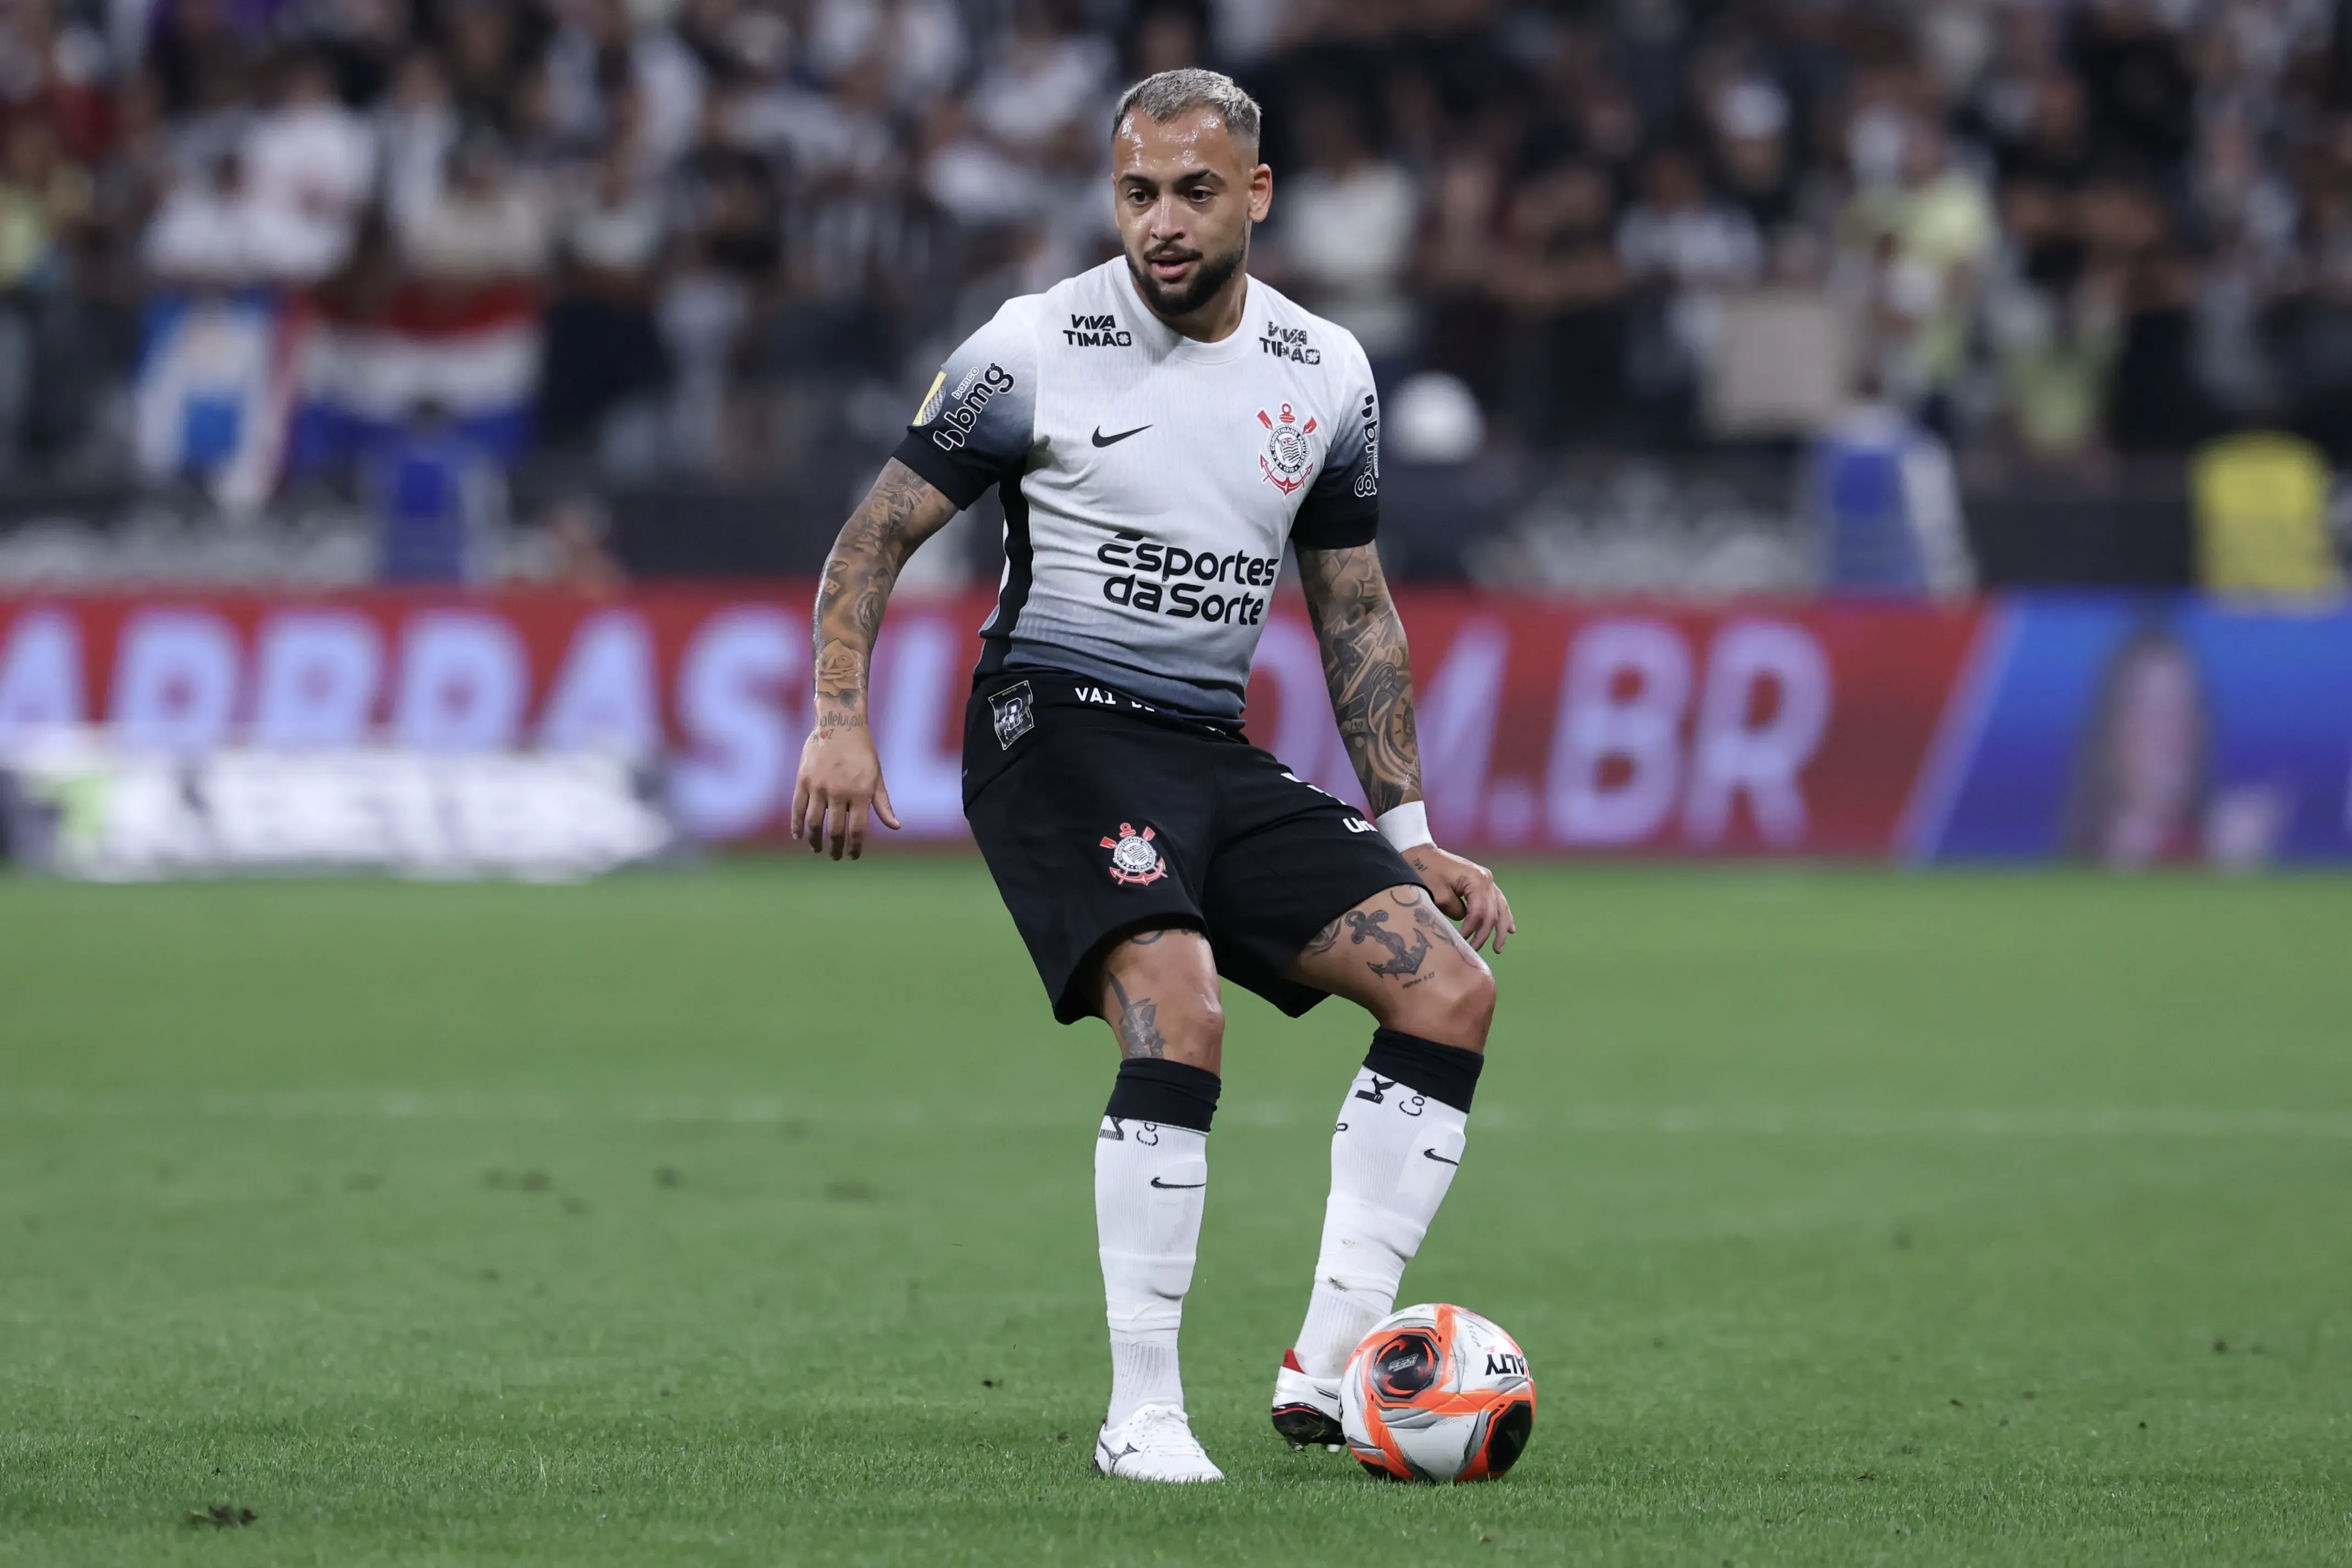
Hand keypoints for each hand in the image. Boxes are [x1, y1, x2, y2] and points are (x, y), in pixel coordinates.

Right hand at [789, 723, 899, 859]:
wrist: (839, 723)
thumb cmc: (862, 752)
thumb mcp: (877, 776)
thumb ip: (883, 804)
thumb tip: (896, 827)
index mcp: (860, 793)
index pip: (857, 830)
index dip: (855, 848)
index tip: (853, 856)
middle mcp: (839, 791)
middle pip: (835, 831)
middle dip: (836, 848)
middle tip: (836, 856)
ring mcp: (819, 786)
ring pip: (814, 823)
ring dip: (815, 840)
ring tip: (818, 849)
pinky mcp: (803, 780)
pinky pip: (797, 808)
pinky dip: (797, 825)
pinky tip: (799, 836)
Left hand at [1403, 843, 1513, 953]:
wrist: (1422, 854)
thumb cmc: (1426, 873)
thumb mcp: (1438, 895)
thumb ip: (1455, 911)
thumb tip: (1465, 921)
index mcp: (1476, 880)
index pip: (1479, 912)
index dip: (1471, 929)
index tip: (1460, 941)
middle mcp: (1486, 879)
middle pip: (1492, 912)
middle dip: (1484, 934)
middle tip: (1475, 950)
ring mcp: (1486, 879)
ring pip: (1500, 908)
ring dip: (1500, 929)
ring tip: (1498, 947)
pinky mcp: (1482, 881)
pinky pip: (1498, 901)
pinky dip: (1503, 915)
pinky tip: (1510, 929)